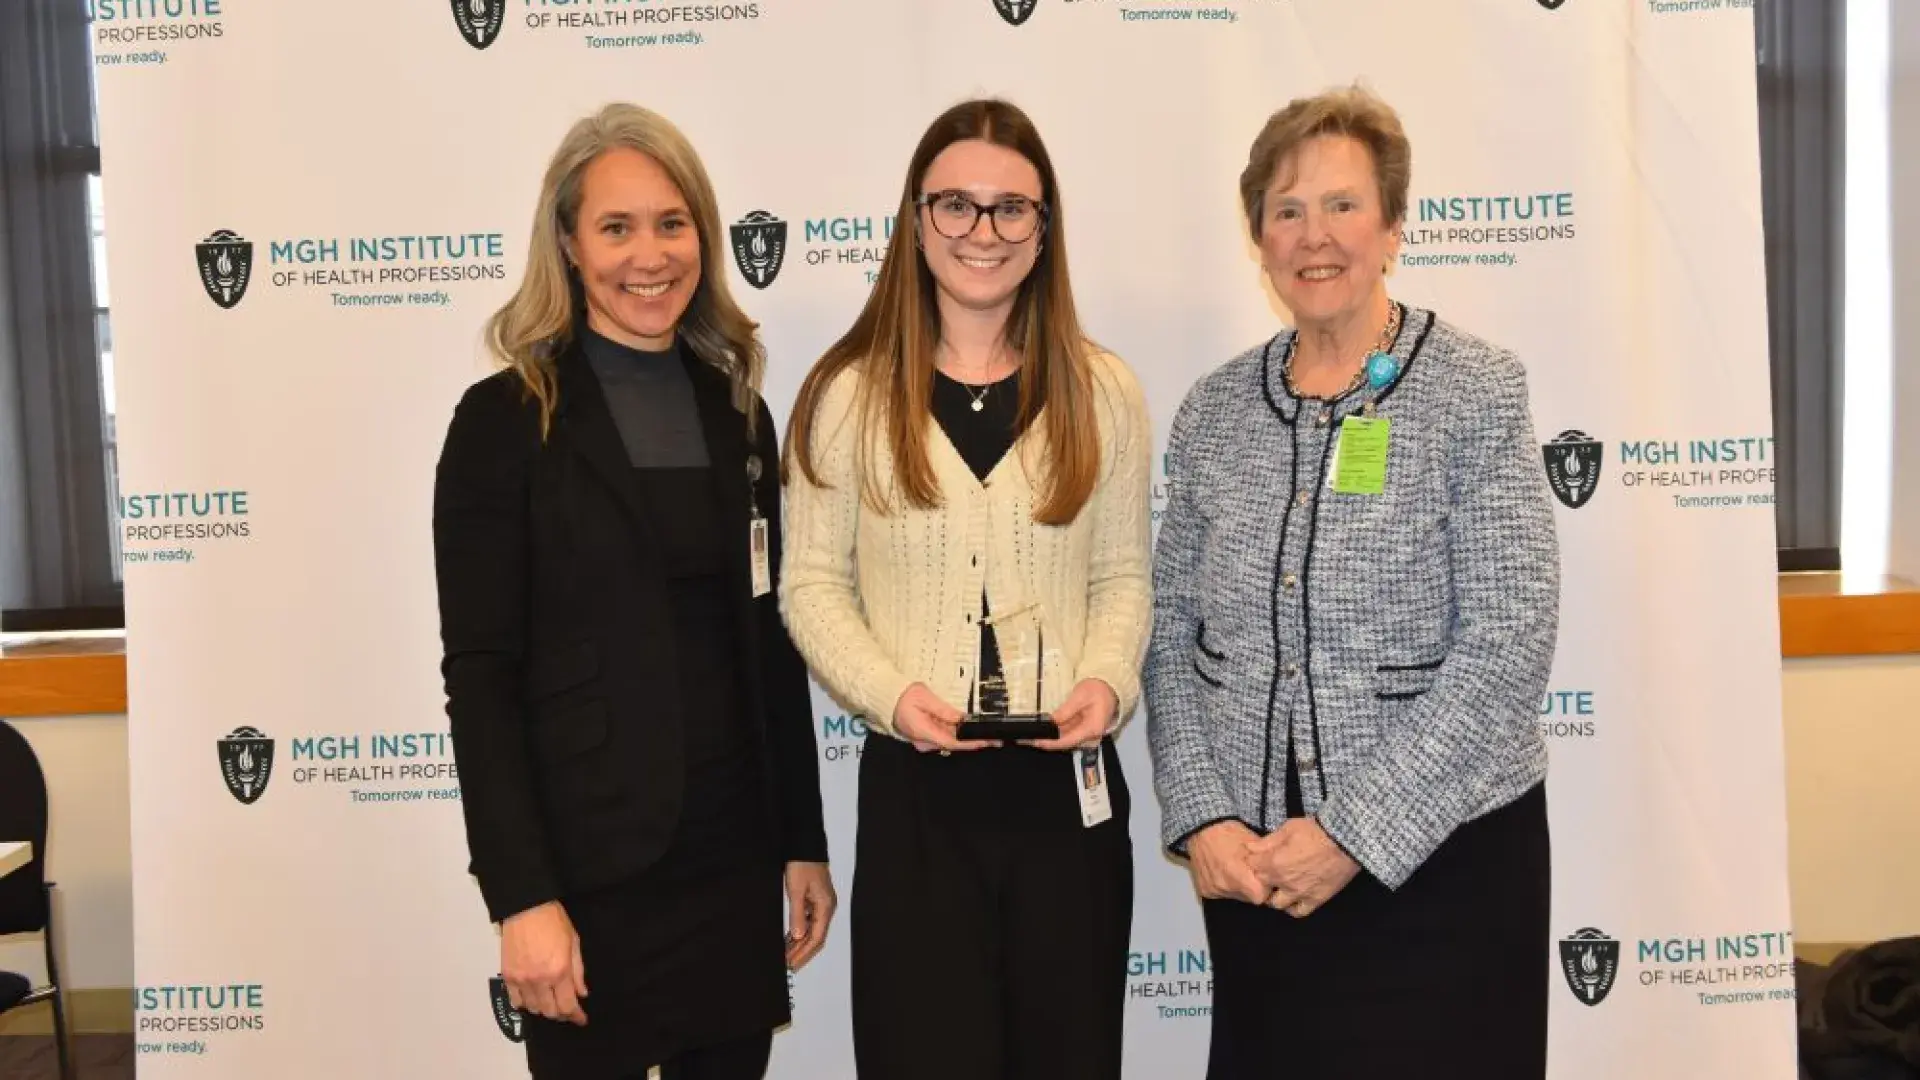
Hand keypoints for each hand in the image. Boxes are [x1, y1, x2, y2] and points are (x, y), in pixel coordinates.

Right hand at [500, 900, 587, 1025]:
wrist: (526, 907)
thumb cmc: (553, 920)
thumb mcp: (574, 943)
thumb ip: (578, 972)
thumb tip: (581, 993)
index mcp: (559, 971)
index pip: (567, 1006)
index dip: (575, 1016)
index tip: (580, 1019)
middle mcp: (539, 980)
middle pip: (550, 1012)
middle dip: (561, 1013)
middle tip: (566, 1008)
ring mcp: (521, 979)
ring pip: (533, 1009)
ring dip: (543, 1008)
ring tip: (550, 999)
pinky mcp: (508, 975)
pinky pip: (515, 1001)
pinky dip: (525, 1003)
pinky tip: (532, 997)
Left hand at [783, 861, 836, 970]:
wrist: (804, 845)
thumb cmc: (801, 864)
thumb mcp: (796, 890)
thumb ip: (798, 915)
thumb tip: (798, 936)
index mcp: (825, 907)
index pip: (816, 938)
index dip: (804, 953)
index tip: (792, 965)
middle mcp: (826, 908)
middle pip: (816, 937)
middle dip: (802, 952)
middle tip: (787, 965)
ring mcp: (821, 904)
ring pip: (811, 931)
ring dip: (799, 944)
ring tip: (786, 956)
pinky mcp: (814, 900)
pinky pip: (808, 921)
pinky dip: (799, 932)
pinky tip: (789, 940)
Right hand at [892, 683, 996, 752]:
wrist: (887, 698)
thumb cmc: (903, 695)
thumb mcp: (925, 697)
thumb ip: (944, 710)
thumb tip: (961, 719)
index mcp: (923, 732)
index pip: (951, 743)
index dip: (970, 744)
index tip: (986, 742)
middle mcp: (924, 741)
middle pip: (952, 743)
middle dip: (972, 740)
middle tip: (993, 738)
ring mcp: (924, 740)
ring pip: (949, 740)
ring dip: (965, 735)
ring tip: (984, 731)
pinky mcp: (925, 736)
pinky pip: (943, 736)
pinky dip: (956, 732)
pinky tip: (967, 727)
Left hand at [1026, 678, 1117, 750]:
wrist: (1111, 686)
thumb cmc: (1098, 689)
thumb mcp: (1079, 697)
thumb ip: (1065, 711)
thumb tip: (1050, 722)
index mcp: (1091, 729)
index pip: (1066, 741)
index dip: (1049, 743)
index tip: (1035, 742)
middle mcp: (1090, 735)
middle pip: (1065, 742)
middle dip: (1047, 740)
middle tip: (1029, 738)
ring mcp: (1087, 732)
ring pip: (1065, 737)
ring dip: (1050, 735)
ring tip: (1033, 733)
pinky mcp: (1084, 728)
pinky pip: (1068, 732)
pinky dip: (1056, 730)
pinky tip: (1045, 728)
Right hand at [1185, 821, 1270, 904]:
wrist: (1202, 828)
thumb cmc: (1229, 833)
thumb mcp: (1253, 843)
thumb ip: (1264, 861)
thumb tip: (1277, 872)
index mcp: (1238, 876)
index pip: (1260, 897)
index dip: (1265, 889)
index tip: (1265, 880)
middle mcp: (1224, 887)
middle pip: (1248, 898)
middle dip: (1252, 888)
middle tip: (1250, 872)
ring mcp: (1213, 889)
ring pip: (1234, 896)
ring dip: (1238, 887)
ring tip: (1235, 870)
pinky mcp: (1204, 890)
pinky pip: (1220, 893)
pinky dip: (1224, 885)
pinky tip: (1223, 871)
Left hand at [1249, 818, 1360, 917]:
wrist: (1345, 840)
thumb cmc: (1316, 830)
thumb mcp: (1288, 828)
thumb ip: (1267, 842)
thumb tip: (1249, 848)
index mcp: (1274, 863)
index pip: (1251, 868)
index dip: (1253, 862)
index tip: (1258, 858)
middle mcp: (1284, 881)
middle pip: (1261, 887)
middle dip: (1261, 879)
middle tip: (1267, 872)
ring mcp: (1300, 893)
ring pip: (1277, 904)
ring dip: (1275, 896)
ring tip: (1279, 887)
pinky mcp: (1316, 899)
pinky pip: (1299, 911)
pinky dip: (1294, 907)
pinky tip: (1294, 898)